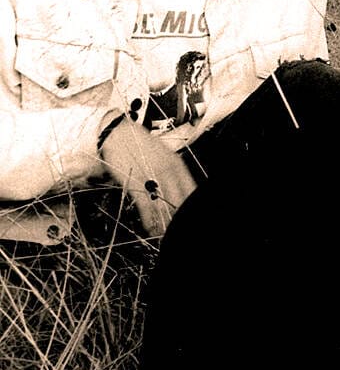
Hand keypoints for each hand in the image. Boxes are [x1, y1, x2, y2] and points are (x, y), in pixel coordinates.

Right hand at [100, 118, 197, 237]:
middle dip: (178, 219)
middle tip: (175, 232)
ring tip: (165, 237)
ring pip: (164, 206)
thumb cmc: (139, 147)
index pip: (191, 192)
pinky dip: (150, 220)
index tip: (188, 220)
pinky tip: (151, 230)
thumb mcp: (163, 158)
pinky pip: (146, 205)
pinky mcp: (135, 182)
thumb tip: (180, 194)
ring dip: (165, 224)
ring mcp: (152, 176)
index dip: (190, 209)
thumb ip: (172, 175)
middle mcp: (168, 171)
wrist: (117, 132)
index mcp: (177, 165)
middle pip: (179, 202)